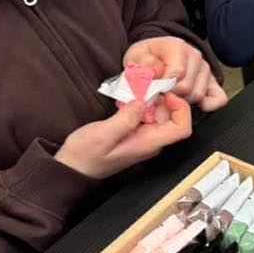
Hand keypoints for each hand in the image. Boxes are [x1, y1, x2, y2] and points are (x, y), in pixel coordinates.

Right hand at [55, 94, 191, 179]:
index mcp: (149, 144)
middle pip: (173, 117)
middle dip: (164, 98)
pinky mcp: (134, 132)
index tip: (165, 93)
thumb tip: (143, 100)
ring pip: (160, 114)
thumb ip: (126, 118)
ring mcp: (144, 137)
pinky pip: (146, 114)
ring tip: (136, 87)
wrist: (71, 168)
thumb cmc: (85, 156)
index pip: (182, 128)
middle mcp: (151, 141)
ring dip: (151, 99)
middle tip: (147, 83)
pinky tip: (129, 96)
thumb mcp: (103, 135)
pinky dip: (141, 103)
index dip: (181, 109)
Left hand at [122, 37, 226, 110]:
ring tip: (170, 96)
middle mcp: (195, 56)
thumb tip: (157, 72)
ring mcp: (205, 68)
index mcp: (177, 47)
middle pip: (188, 87)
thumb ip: (143, 64)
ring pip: (198, 95)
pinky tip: (195, 105)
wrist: (155, 54)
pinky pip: (219, 98)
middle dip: (171, 96)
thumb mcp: (135, 56)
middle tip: (159, 95)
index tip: (152, 89)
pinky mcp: (213, 81)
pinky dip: (209, 105)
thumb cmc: (146, 58)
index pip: (177, 74)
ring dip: (183, 101)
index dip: (162, 87)